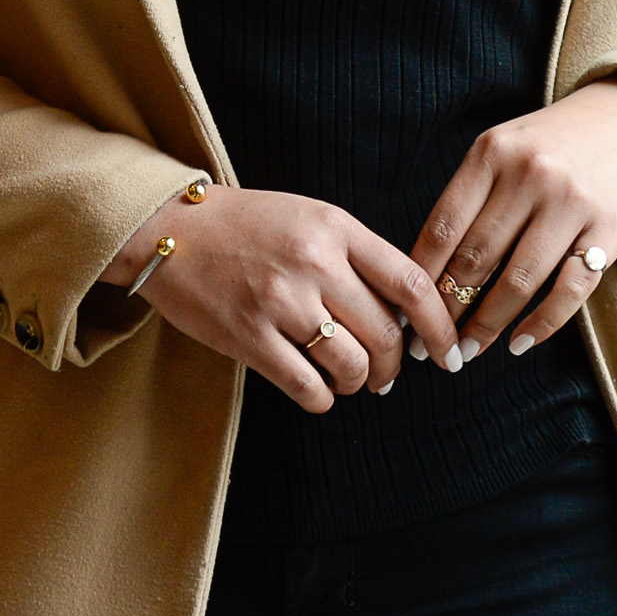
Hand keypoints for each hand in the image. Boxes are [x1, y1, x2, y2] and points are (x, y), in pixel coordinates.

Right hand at [113, 184, 461, 412]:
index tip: (450, 353)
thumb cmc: (243, 225)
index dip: (440, 326)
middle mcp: (313, 262)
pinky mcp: (248, 336)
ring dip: (359, 383)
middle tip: (386, 375)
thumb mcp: (307, 217)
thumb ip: (354, 255)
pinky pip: (307, 387)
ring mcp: (279, 301)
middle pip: (384, 333)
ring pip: (350, 365)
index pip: (410, 283)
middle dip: (394, 365)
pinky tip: (317, 390)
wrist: (166, 229)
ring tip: (350, 380)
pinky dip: (322, 398)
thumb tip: (402, 316)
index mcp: (333, 227)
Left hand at [411, 77, 616, 363]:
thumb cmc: (552, 144)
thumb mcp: (502, 148)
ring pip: (518, 280)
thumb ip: (469, 196)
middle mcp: (529, 176)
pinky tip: (519, 343)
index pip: (443, 227)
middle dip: (447, 309)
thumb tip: (426, 266)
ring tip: (466, 351)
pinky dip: (542, 323)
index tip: (402, 312)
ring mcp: (571, 204)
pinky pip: (570, 290)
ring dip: (487, 324)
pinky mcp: (610, 230)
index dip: (419, 277)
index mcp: (491, 154)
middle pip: (475, 257)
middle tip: (428, 345)